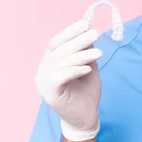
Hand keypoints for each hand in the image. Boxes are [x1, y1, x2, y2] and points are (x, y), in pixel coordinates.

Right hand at [34, 19, 102, 141]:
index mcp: (49, 63)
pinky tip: (88, 68)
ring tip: (99, 53)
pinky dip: (75, 70)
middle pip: (58, 51)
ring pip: (61, 63)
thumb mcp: (88, 67)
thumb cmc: (86, 92)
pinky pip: (60, 77)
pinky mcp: (51, 95)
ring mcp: (44, 84)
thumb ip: (86, 52)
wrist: (86, 117)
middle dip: (78, 40)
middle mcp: (43, 71)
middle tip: (95, 33)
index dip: (69, 32)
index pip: (56, 43)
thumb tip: (89, 33)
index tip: (85, 24)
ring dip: (81, 55)